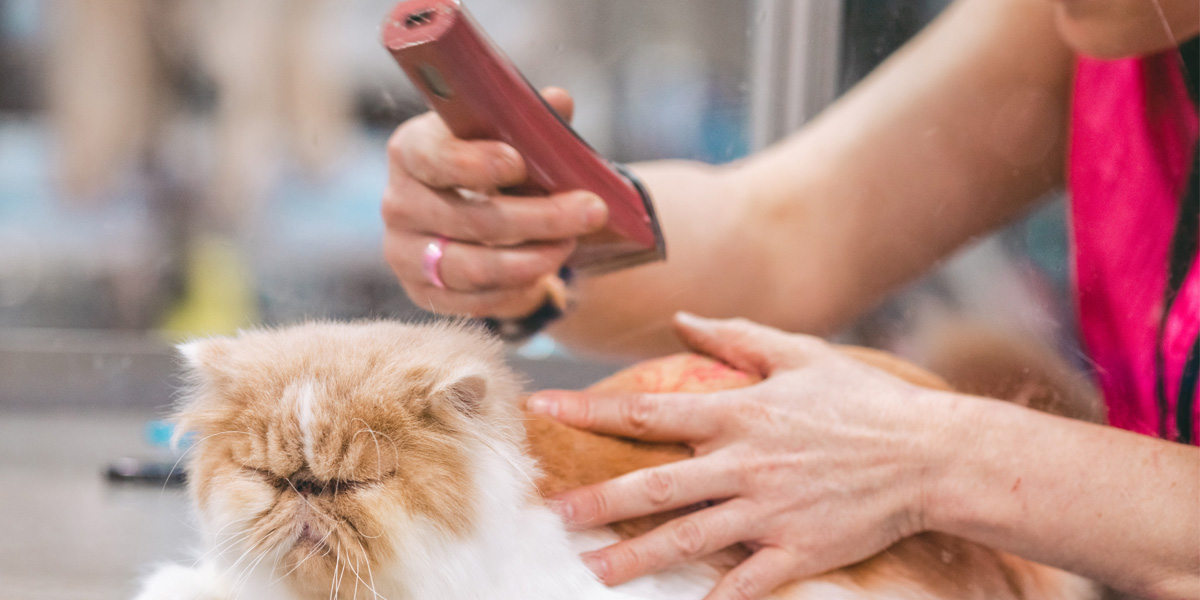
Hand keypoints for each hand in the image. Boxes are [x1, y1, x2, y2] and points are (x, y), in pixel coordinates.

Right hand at [381, 87, 608, 318]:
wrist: (476, 222)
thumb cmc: (495, 169)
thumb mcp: (512, 141)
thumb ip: (532, 124)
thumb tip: (559, 101)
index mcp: (412, 150)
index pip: (432, 157)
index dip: (474, 163)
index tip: (519, 164)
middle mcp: (399, 203)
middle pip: (468, 218)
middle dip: (538, 217)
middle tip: (591, 210)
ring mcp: (405, 253)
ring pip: (472, 267)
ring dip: (532, 259)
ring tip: (571, 244)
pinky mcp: (422, 293)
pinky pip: (474, 301)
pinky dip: (516, 289)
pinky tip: (545, 274)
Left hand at [527, 314, 947, 599]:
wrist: (929, 454)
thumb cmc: (862, 401)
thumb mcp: (799, 353)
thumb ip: (735, 336)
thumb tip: (681, 320)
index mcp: (739, 412)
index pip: (648, 411)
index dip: (590, 411)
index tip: (543, 411)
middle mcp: (744, 463)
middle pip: (656, 485)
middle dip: (598, 501)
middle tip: (551, 514)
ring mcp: (769, 512)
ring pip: (687, 538)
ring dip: (635, 556)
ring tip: (592, 570)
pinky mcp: (798, 551)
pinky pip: (745, 584)